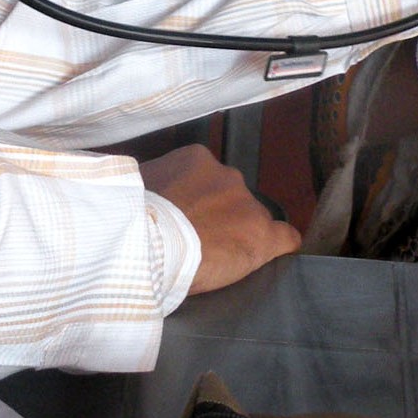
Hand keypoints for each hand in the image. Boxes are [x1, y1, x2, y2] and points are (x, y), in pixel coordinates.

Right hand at [139, 145, 300, 293]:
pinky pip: (284, 237)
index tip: (182, 218)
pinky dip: (278, 245)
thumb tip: (147, 193)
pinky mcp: (263, 236)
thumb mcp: (138, 187)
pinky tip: (272, 254)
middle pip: (229, 197)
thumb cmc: (133, 217)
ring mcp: (248, 205)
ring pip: (251, 218)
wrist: (147, 245)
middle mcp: (227, 176)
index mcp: (196, 160)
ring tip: (215, 257)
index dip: (195, 201)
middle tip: (194, 240)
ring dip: (236, 233)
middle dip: (216, 215)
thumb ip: (154, 186)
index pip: (206, 179)